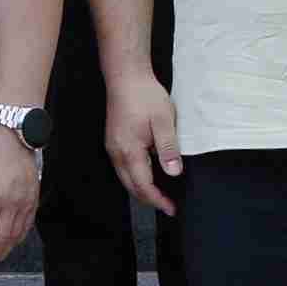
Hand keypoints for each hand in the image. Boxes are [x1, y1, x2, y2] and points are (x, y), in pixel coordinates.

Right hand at [105, 70, 184, 218]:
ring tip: (160, 194)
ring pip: (125, 178)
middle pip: (131, 186)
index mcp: (129, 150)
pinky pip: (123, 167)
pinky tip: (148, 174)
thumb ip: (168, 149)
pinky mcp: (114, 141)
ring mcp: (113, 147)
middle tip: (167, 206)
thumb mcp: (164, 121)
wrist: (125, 76)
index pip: (143, 185)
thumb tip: (173, 172)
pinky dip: (136, 177)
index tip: (171, 208)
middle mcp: (117, 152)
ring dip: (141, 189)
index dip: (157, 200)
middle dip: (149, 199)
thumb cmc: (144, 95)